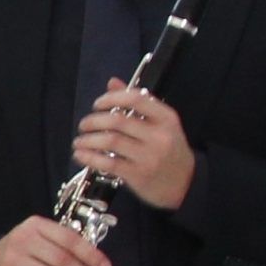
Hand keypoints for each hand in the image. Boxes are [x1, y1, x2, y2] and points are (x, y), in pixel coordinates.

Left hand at [74, 80, 196, 210]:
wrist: (187, 183)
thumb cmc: (169, 149)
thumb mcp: (161, 123)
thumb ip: (138, 102)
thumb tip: (112, 82)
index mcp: (166, 118)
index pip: (136, 98)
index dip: (111, 98)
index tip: (97, 104)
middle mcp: (159, 135)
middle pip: (118, 121)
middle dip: (93, 121)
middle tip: (83, 125)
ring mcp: (149, 156)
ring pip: (111, 141)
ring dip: (88, 140)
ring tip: (78, 141)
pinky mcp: (139, 174)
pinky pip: (108, 163)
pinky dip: (89, 157)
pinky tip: (80, 155)